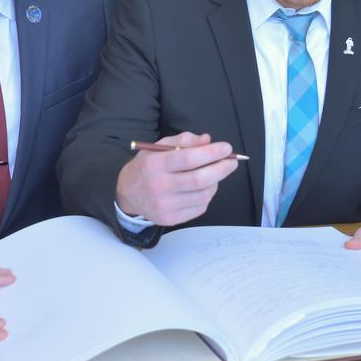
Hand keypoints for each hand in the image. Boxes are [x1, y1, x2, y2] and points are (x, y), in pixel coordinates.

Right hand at [114, 132, 239, 225]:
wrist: (128, 194)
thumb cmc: (148, 167)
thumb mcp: (159, 147)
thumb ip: (183, 140)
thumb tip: (207, 141)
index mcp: (155, 164)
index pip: (188, 158)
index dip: (211, 153)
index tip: (226, 148)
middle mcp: (158, 186)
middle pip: (199, 179)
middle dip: (221, 169)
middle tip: (232, 161)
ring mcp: (165, 206)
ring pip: (203, 195)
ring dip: (215, 183)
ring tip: (214, 174)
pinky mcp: (170, 219)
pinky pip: (200, 208)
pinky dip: (206, 196)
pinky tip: (202, 188)